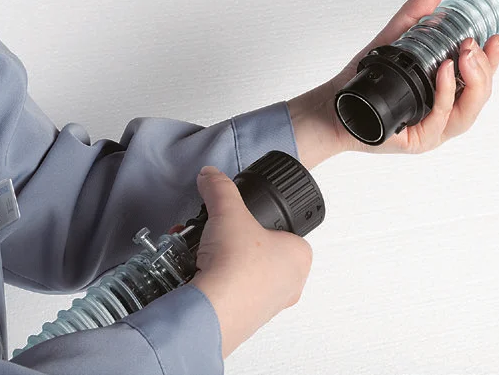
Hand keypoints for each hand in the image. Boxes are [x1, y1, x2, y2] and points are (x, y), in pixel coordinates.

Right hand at [189, 166, 312, 358]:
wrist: (213, 312)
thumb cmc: (236, 267)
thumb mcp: (228, 212)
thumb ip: (220, 188)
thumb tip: (211, 176)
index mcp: (300, 256)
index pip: (285, 231)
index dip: (261, 222)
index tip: (243, 220)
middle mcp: (291, 284)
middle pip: (261, 253)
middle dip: (235, 243)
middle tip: (219, 235)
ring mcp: (270, 306)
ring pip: (246, 275)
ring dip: (223, 263)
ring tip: (203, 253)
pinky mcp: (246, 322)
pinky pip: (232, 296)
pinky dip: (215, 284)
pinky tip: (198, 276)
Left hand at [287, 0, 498, 166]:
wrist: (335, 104)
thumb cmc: (365, 79)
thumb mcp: (393, 40)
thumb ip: (414, 16)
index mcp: (445, 94)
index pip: (480, 81)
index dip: (493, 61)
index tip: (493, 38)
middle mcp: (443, 114)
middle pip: (480, 98)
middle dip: (483, 69)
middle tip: (471, 45)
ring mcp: (432, 129)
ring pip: (467, 113)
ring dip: (472, 83)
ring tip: (464, 57)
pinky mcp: (418, 140)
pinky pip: (440, 120)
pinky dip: (446, 95)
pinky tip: (445, 73)